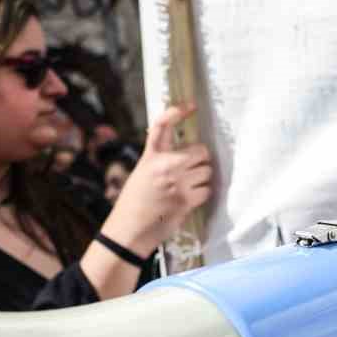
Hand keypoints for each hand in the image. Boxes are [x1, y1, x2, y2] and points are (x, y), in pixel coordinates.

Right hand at [101, 103, 211, 252]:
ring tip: (189, 187)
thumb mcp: (142, 173)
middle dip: (200, 161)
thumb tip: (189, 152)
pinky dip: (202, 194)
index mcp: (151, 156)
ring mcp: (177, 182)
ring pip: (207, 171)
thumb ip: (161, 160)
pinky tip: (189, 199)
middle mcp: (164, 165)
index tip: (191, 106)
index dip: (177, 112)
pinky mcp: (186, 199)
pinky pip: (207, 190)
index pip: (162, 125)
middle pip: (200, 151)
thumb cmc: (136, 202)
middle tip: (191, 171)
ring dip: (203, 178)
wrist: (130, 229)